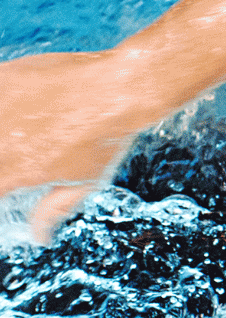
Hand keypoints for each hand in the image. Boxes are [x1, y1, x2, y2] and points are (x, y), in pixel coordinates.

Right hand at [0, 50, 143, 242]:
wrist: (122, 87)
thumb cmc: (109, 137)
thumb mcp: (86, 182)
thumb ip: (54, 210)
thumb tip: (40, 238)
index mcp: (14, 172)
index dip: (2, 188)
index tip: (9, 185)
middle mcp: (1, 143)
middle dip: (5, 160)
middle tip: (18, 154)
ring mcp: (0, 109)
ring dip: (4, 133)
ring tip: (18, 131)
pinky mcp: (4, 79)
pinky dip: (3, 103)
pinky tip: (17, 106)